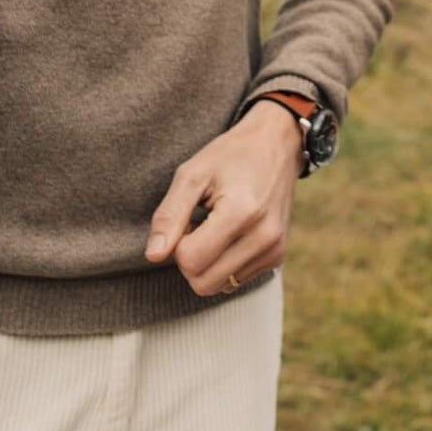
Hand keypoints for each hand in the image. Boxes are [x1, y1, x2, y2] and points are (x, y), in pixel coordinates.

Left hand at [144, 100, 303, 296]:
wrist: (276, 144)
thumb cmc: (229, 156)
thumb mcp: (192, 175)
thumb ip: (169, 215)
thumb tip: (153, 256)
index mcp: (242, 212)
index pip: (190, 261)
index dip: (178, 242)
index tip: (189, 216)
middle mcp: (264, 236)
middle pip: (203, 283)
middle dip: (191, 259)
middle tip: (199, 224)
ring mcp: (274, 249)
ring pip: (218, 286)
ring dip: (208, 262)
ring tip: (216, 227)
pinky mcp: (277, 256)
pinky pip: (234, 281)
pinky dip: (224, 264)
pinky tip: (231, 234)